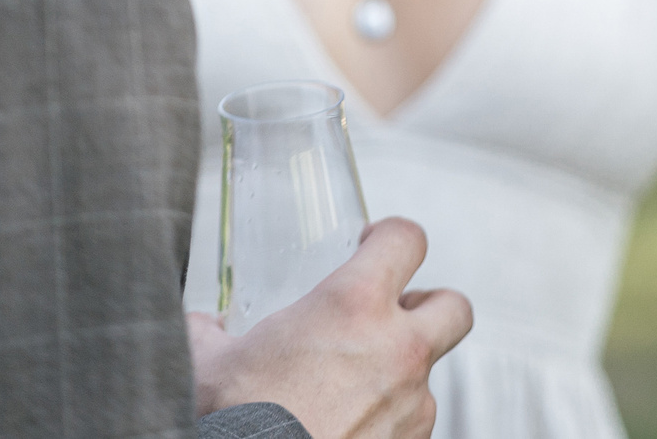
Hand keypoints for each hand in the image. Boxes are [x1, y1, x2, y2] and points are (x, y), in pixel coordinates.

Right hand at [189, 217, 471, 438]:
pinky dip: (389, 419)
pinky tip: (349, 424)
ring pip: (430, 372)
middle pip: (453, 306)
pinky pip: (412, 422)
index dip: (392, 236)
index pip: (407, 240)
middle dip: (430, 305)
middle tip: (394, 313)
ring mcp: (410, 404)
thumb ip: (213, 332)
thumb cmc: (234, 422)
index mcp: (352, 306)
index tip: (373, 244)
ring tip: (353, 386)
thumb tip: (203, 327)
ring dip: (401, 372)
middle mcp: (396, 349)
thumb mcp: (209, 363)